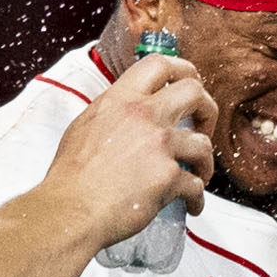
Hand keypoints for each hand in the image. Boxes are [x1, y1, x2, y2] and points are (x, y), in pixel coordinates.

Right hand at [45, 56, 216, 249]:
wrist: (68, 212)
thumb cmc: (71, 177)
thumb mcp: (84, 127)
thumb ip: (113, 112)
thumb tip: (131, 109)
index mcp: (119, 101)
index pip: (158, 64)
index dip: (183, 69)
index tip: (192, 83)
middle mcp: (142, 116)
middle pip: (195, 92)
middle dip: (208, 110)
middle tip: (203, 127)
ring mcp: (158, 146)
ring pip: (204, 145)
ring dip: (205, 163)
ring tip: (197, 174)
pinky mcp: (169, 177)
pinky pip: (196, 185)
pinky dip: (197, 198)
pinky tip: (191, 203)